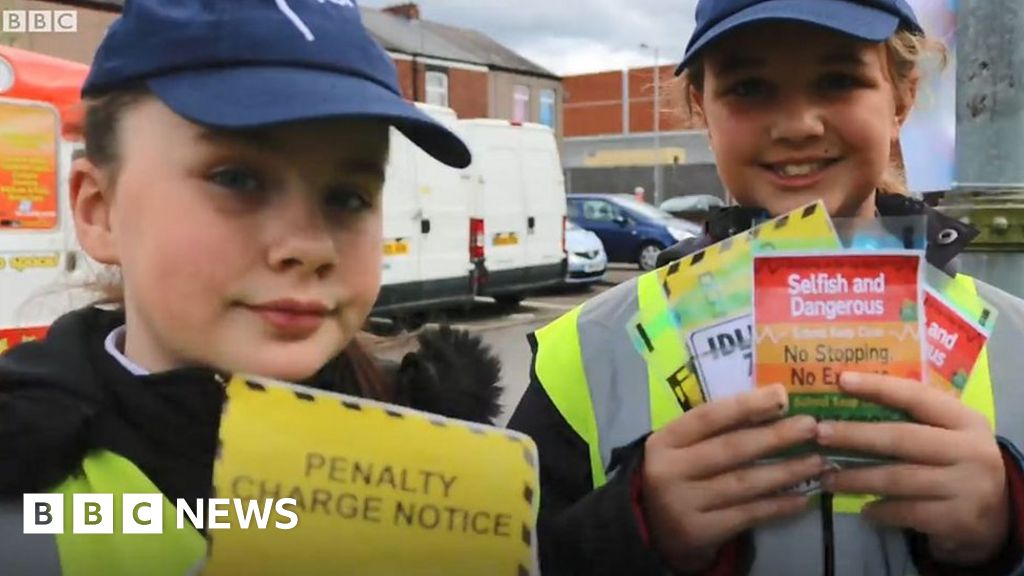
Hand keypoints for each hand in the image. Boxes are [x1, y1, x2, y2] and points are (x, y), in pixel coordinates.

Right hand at [642, 384, 825, 573]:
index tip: (781, 394)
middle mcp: (670, 471)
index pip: (708, 417)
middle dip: (774, 436)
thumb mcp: (682, 449)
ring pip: (743, 483)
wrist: (652, 529)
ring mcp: (684, 503)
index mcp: (665, 441)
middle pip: (730, 449)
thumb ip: (714, 431)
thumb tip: (771, 404)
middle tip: (810, 427)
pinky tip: (802, 498)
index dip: (745, 405)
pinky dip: (777, 506)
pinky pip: (747, 515)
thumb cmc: (678, 477)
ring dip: (785, 471)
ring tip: (816, 462)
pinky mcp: (699, 532)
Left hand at [818, 372, 1008, 565]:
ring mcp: (966, 486)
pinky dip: (880, 510)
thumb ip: (912, 419)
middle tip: (820, 434)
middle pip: (901, 438)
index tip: (840, 380)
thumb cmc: (956, 464)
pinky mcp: (957, 519)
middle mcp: (970, 450)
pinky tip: (863, 509)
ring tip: (827, 478)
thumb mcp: (947, 435)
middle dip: (855, 435)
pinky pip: (906, 511)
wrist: (996, 516)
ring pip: (897, 479)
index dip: (878, 387)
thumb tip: (848, 399)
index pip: (917, 396)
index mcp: (965, 420)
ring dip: (856, 478)